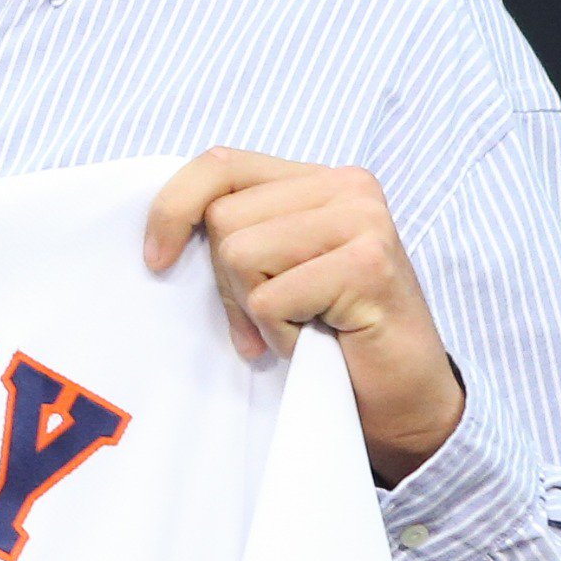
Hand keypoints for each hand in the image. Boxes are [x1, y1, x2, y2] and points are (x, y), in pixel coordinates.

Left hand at [141, 149, 464, 486]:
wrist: (404, 396)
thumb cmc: (333, 335)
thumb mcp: (275, 270)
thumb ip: (239, 233)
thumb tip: (162, 235)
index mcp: (320, 179)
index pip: (220, 164)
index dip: (173, 207)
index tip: (156, 259)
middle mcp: (347, 186)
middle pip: (222, 218)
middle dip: (227, 281)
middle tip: (269, 317)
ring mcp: (362, 221)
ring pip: (240, 253)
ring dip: (255, 308)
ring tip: (298, 325)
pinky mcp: (367, 265)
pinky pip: (270, 298)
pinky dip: (280, 334)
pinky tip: (317, 340)